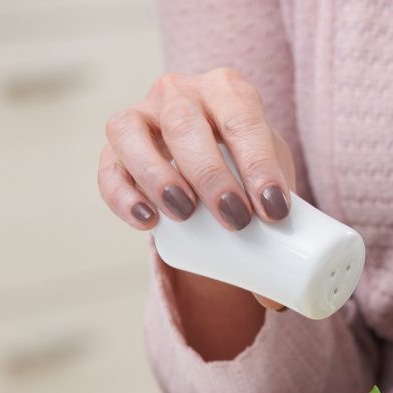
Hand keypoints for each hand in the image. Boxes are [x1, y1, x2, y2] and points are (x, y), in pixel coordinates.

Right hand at [97, 68, 295, 310]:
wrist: (208, 163)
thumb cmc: (246, 170)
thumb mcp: (270, 185)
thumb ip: (285, 235)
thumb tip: (280, 302)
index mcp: (228, 90)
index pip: (243, 118)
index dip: (259, 162)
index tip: (274, 210)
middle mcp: (180, 91)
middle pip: (186, 124)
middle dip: (211, 173)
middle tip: (235, 220)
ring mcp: (140, 114)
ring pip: (133, 133)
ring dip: (158, 175)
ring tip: (184, 215)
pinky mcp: (112, 148)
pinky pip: (107, 166)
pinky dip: (121, 193)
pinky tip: (145, 220)